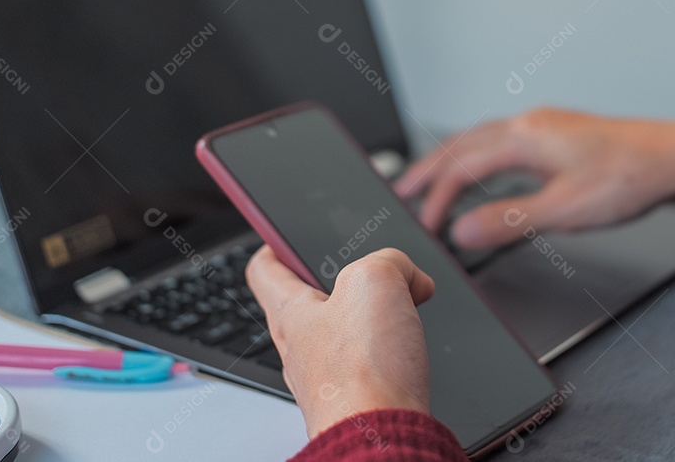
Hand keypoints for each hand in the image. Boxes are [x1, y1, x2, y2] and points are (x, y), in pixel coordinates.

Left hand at [245, 246, 434, 437]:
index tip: (287, 236)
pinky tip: (409, 349)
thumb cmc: (363, 373)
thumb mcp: (376, 280)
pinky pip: (368, 362)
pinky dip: (389, 349)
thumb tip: (409, 277)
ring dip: (372, 316)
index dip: (276, 246)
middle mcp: (301, 348)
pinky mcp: (356, 399)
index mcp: (291, 312)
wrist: (382, 439)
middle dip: (345, 281)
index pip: (264, 270)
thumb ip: (390, 261)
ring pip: (343, 333)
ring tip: (402, 308)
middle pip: (310, 301)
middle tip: (373, 271)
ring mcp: (327, 378)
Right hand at [396, 108, 674, 250]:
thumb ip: (509, 220)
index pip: (462, 167)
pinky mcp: (557, 134)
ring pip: (480, 140)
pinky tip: (482, 169)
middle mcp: (529, 124)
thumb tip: (464, 231)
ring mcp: (543, 126)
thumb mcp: (565, 210)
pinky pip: (500, 141)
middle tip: (401, 191)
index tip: (426, 225)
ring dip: (451, 161)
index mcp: (525, 137)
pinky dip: (477, 157)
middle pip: (462, 145)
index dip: (437, 198)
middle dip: (429, 169)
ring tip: (430, 180)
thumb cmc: (630, 178)